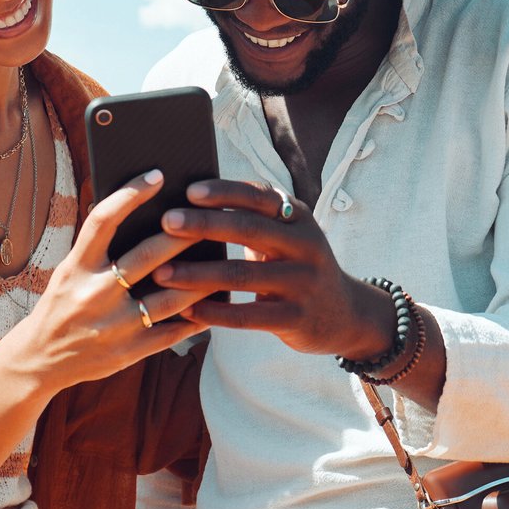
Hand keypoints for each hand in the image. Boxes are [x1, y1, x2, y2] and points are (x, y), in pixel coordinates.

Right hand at [14, 171, 211, 393]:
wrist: (42, 359)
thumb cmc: (62, 304)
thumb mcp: (69, 271)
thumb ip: (98, 248)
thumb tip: (139, 212)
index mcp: (76, 266)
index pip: (103, 221)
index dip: (130, 194)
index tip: (157, 175)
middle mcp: (94, 293)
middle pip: (147, 256)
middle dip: (182, 235)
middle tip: (208, 218)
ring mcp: (113, 325)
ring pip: (171, 297)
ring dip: (201, 279)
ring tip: (222, 261)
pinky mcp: (128, 351)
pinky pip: (173, 331)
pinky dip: (197, 317)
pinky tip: (213, 303)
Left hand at [151, 179, 393, 360]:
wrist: (345, 314)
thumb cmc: (296, 265)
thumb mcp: (288, 235)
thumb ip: (253, 216)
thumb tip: (193, 197)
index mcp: (299, 217)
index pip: (260, 196)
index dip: (224, 192)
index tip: (189, 191)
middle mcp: (305, 245)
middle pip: (249, 230)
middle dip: (204, 224)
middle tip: (166, 222)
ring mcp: (303, 282)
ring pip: (242, 275)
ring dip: (198, 274)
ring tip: (162, 273)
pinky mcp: (296, 318)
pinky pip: (248, 316)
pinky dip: (214, 312)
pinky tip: (186, 310)